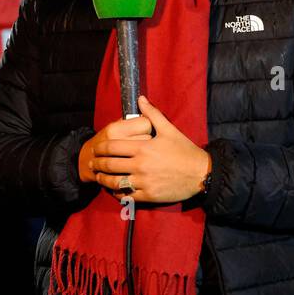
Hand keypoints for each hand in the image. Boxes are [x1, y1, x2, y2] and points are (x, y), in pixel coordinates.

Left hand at [82, 94, 209, 203]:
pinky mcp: (148, 195)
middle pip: (110, 165)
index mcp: (143, 147)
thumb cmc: (184, 150)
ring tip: (99, 177)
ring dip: (104, 179)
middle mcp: (141, 165)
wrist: (201, 173)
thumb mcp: (169, 129)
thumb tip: (141, 98)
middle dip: (98, 163)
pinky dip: (117, 193)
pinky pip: (127, 196)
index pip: (113, 147)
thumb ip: (152, 114)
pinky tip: (114, 190)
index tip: (96, 148)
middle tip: (92, 163)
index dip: (101, 148)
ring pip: (115, 182)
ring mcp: (144, 182)